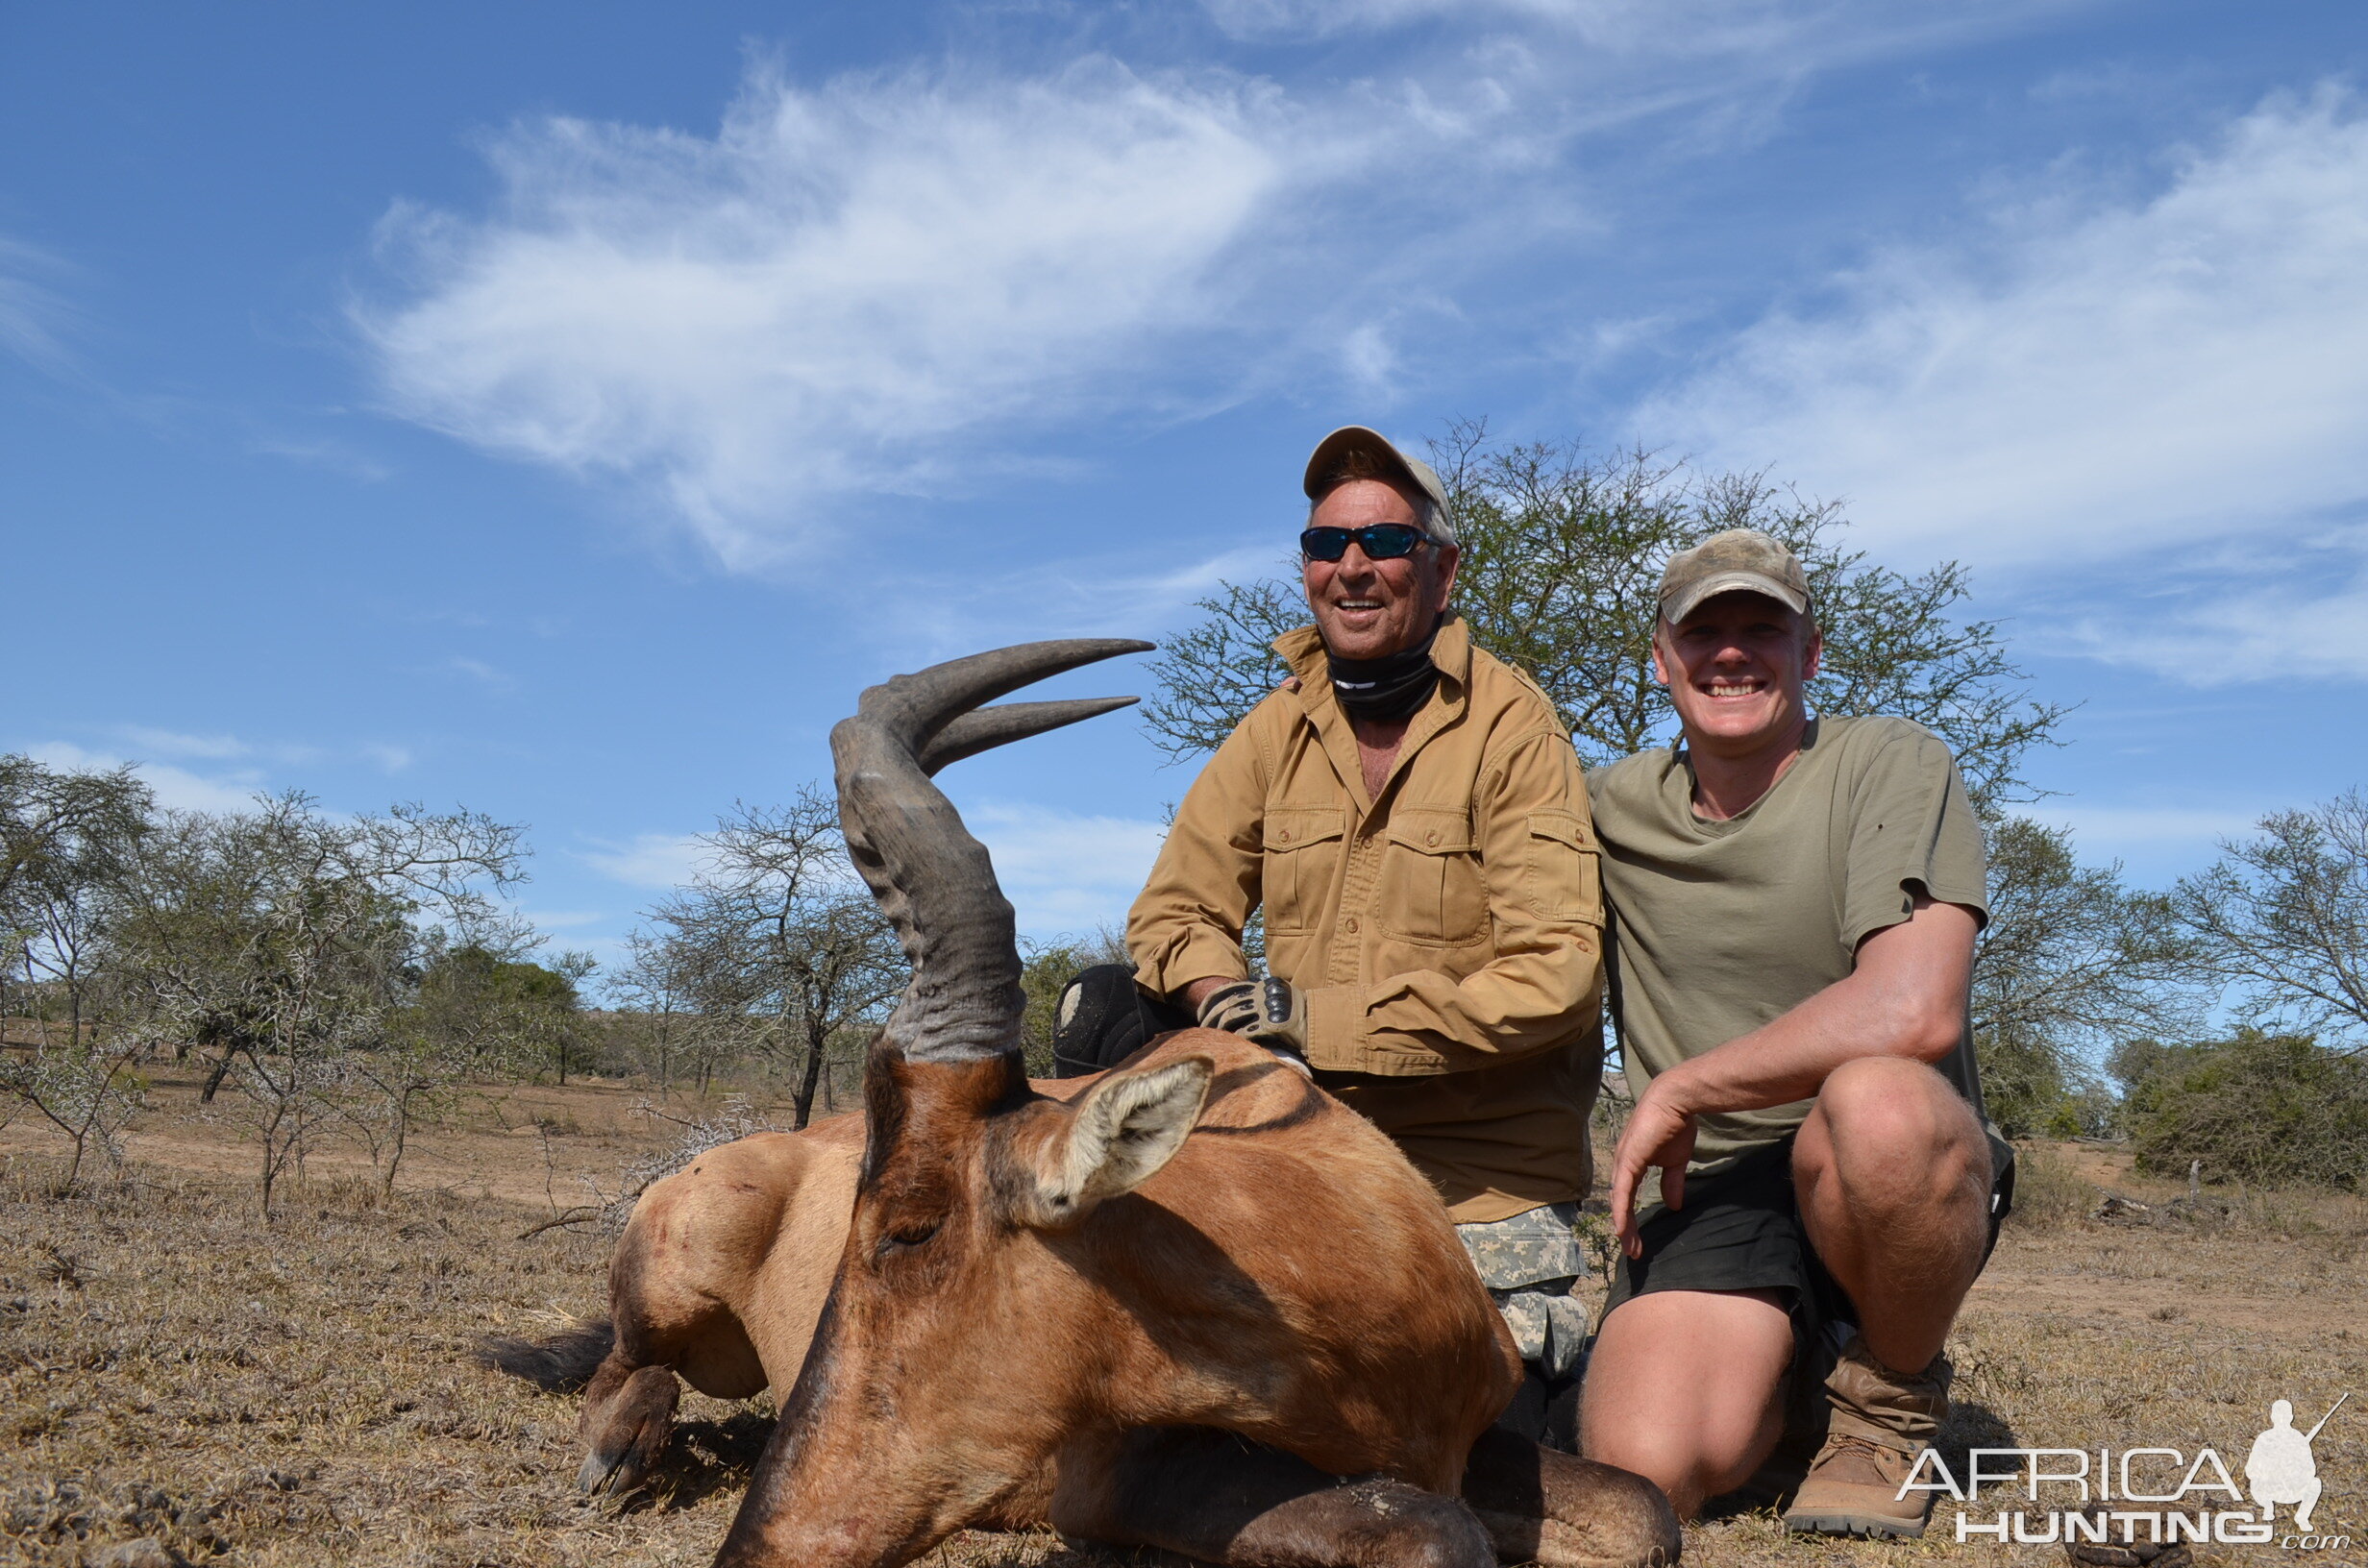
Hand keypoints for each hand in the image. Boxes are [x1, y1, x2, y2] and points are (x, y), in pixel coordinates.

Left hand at [1196, 978, 1309, 1056]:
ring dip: (1221, 1027)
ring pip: (1234, 1016)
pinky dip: (1236, 1037)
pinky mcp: (1273, 1024)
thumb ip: (1259, 995)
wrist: (1320, 1024)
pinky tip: (1230, 1043)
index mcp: (1263, 985)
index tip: (1202, 1011)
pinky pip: (1247, 1031)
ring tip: (1214, 1035)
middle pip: (1229, 1003)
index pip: (1230, 989)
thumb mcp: (1278, 996)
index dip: (1212, 1000)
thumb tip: (1233, 1003)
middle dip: (1212, 1015)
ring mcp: (1268, 1008)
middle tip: (1203, 1025)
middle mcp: (1265, 993)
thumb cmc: (1296, 1013)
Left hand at [1606, 1075, 1699, 1259]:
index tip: (1638, 1240)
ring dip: (1624, 1226)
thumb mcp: (1675, 1161)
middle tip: (1633, 1251)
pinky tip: (1622, 1230)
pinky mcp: (1628, 1159)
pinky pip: (1622, 1191)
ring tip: (1630, 1247)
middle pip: (1620, 1203)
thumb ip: (1671, 1183)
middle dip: (1626, 1229)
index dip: (1631, 1219)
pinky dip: (1621, 1212)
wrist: (1676, 1101)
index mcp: (1631, 1164)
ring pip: (1619, 1201)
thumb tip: (1674, 1206)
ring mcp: (1622, 1161)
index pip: (1627, 1198)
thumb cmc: (1675, 1125)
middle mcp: (1622, 1164)